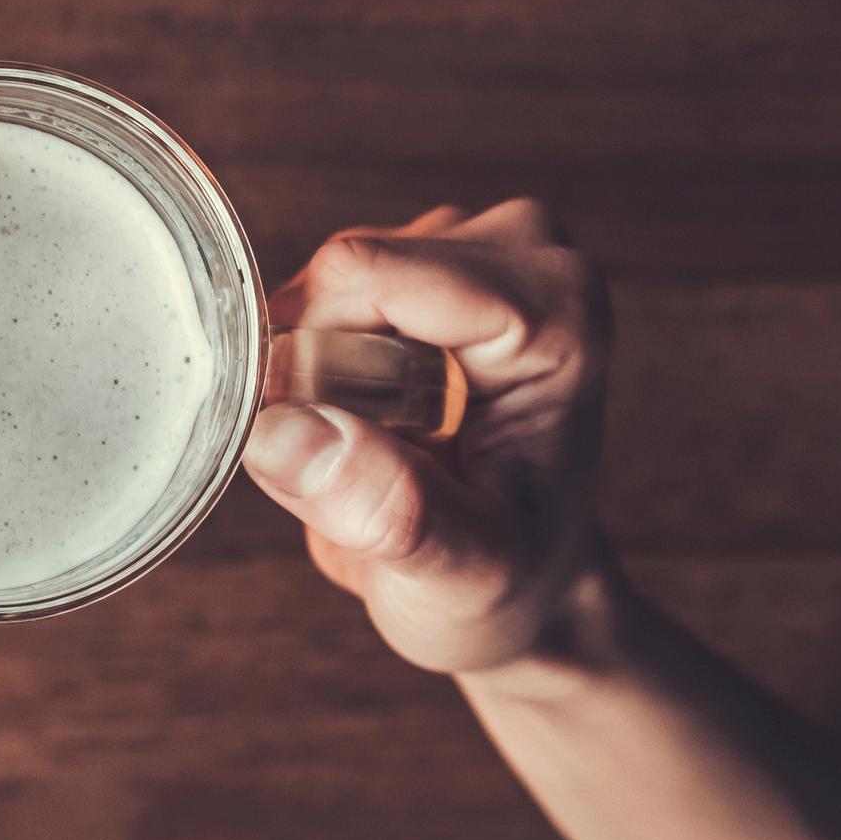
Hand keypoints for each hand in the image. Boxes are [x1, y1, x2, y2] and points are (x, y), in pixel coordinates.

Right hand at [240, 198, 616, 677]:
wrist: (529, 590)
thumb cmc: (507, 582)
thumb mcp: (458, 575)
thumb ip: (385, 508)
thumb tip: (282, 431)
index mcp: (557, 310)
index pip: (367, 277)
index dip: (316, 361)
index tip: (339, 454)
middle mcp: (529, 254)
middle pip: (342, 274)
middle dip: (320, 368)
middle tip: (369, 459)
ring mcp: (481, 249)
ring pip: (325, 281)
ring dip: (320, 368)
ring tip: (378, 445)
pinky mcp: (435, 260)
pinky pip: (324, 292)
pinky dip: (319, 357)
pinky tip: (369, 417)